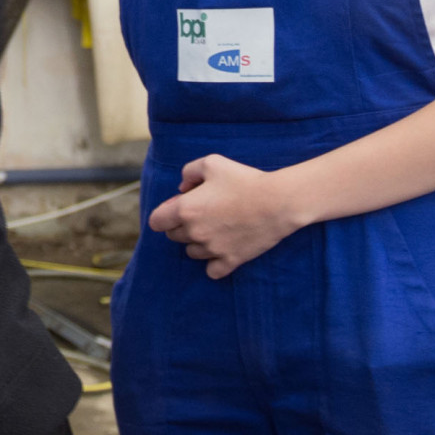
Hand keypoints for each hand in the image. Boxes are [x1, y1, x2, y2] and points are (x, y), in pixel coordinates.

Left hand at [145, 154, 307, 278]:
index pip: (156, 222)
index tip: (180, 206)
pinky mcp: (230, 261)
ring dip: (198, 243)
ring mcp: (212, 250)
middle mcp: (194, 233)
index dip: (165, 213)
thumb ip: (189, 172)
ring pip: (192, 253)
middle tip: (204, 213)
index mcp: (185, 210)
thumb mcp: (212, 163)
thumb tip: (182, 189)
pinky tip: (223, 250)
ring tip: (216, 229)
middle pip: (174, 237)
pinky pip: (212, 271)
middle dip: (182, 226)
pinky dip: (214, 263)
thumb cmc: (244, 179)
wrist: (278, 201)